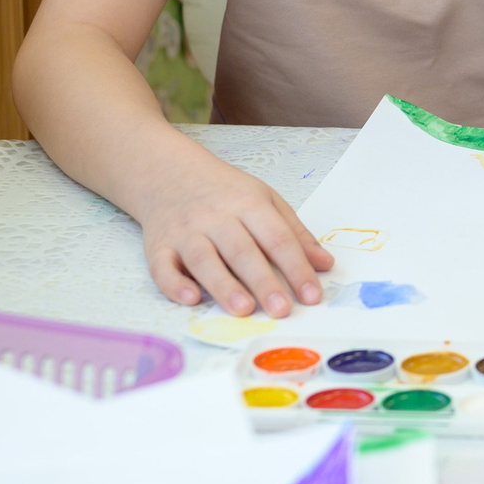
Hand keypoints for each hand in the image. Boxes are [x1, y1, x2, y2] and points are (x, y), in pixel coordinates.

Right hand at [131, 153, 332, 317]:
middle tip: (282, 310)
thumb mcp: (266, 201)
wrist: (170, 173)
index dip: (297, 267)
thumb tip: (324, 265)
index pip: (277, 238)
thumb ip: (295, 234)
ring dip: (223, 285)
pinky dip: (174, 283)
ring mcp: (185, 232)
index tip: (313, 296)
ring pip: (203, 259)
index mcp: (248, 204)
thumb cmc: (225, 192)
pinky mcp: (158, 246)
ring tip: (244, 310)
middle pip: (242, 251)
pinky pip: (162, 266)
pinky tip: (190, 298)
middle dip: (263, 281)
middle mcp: (216, 217)